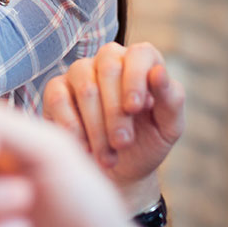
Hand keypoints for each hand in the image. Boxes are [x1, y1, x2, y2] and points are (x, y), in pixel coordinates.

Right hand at [43, 42, 184, 199]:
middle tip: (122, 144)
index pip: (140, 54)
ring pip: (85, 86)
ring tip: (108, 157)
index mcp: (142, 62)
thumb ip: (171, 100)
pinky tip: (84, 149)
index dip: (136, 79)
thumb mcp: (169, 128)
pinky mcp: (56, 90)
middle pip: (109, 69)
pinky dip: (72, 127)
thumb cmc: (148, 143)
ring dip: (97, 126)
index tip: (134, 109)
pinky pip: (58, 99)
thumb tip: (158, 72)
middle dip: (116, 112)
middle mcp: (109, 60)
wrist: (121, 172)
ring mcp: (80, 73)